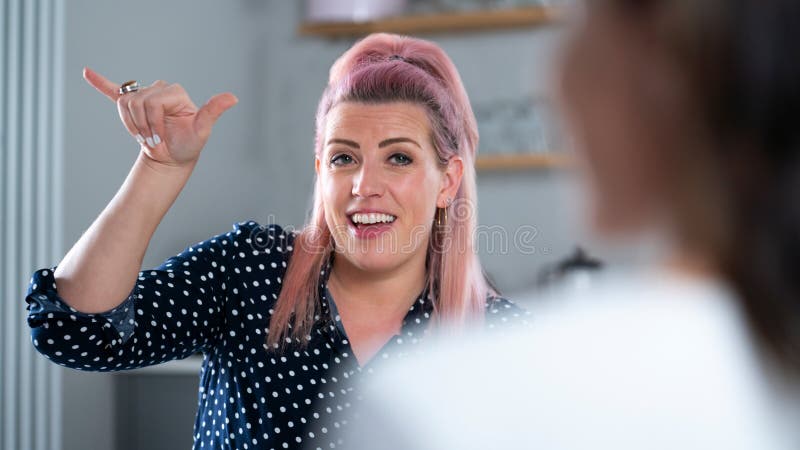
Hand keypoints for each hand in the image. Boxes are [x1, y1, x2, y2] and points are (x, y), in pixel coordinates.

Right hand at [83, 67, 237, 166]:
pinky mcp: (132, 105)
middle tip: (153, 139)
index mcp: (175, 92)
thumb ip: (213, 111)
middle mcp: (159, 89)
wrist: (172, 158)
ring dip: (131, 125)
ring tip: (144, 136)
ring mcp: (145, 97)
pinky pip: (114, 91)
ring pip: (124, 103)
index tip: (160, 138)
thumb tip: (233, 97)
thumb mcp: (201, 130)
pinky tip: (87, 72)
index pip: (152, 101)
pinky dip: (100, 82)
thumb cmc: (188, 146)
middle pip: (136, 102)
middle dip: (142, 125)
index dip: (153, 122)